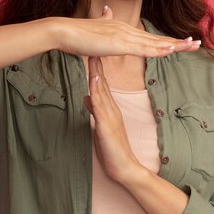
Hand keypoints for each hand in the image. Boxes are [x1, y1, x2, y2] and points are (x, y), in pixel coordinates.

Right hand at [54, 6, 200, 57]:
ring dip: (174, 45)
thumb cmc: (76, 33)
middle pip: (156, 38)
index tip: (181, 43)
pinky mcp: (118, 43)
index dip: (166, 40)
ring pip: (154, 42)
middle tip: (197, 44)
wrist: (64, 31)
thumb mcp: (94, 27)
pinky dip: (158, 49)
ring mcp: (123, 36)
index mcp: (122, 28)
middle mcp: (126, 30)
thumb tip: (107, 10)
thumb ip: (103, 20)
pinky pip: (142, 48)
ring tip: (191, 46)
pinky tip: (170, 50)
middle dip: (178, 42)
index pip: (148, 37)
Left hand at [84, 54, 145, 184]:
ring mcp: (110, 116)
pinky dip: (96, 95)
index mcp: (109, 108)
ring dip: (97, 75)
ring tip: (92, 58)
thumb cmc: (112, 148)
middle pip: (102, 83)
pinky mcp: (106, 127)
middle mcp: (111, 108)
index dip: (96, 67)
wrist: (125, 168)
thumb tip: (88, 97)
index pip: (101, 84)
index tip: (91, 51)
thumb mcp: (100, 125)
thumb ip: (95, 110)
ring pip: (102, 92)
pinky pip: (100, 109)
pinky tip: (92, 86)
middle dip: (96, 64)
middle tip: (92, 45)